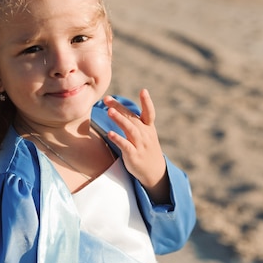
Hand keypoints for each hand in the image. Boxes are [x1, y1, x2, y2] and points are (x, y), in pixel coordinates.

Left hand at [103, 89, 169, 203]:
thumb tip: (118, 108)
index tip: (144, 90)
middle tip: (107, 99)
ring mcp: (140, 145)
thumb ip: (134, 122)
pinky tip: (110, 134)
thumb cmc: (146, 149)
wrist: (155, 172)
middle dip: (119, 107)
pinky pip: (126, 146)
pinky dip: (118, 139)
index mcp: (148, 127)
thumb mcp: (145, 134)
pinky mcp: (134, 155)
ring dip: (120, 120)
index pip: (149, 112)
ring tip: (110, 111)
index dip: (147, 102)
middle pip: (132, 118)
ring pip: (130, 130)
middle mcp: (145, 134)